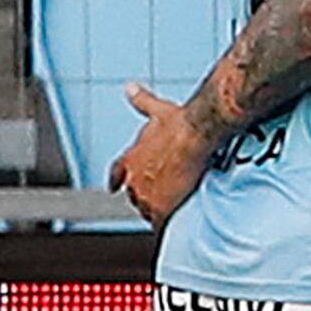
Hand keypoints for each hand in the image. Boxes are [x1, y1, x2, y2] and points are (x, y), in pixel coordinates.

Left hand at [109, 83, 211, 225]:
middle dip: (145, 193)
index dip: (117, 179)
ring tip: (170, 207)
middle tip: (160, 193)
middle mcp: (133, 178)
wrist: (195, 134)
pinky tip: (172, 223)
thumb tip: (130, 88)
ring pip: (146, 210)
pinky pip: (159, 222)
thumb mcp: (157, 110)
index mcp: (130, 158)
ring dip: (155, 208)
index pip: (117, 173)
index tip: (114, 185)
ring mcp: (146, 195)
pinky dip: (164, 222)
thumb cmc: (179, 122)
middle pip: (134, 195)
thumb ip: (141, 101)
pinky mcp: (161, 208)